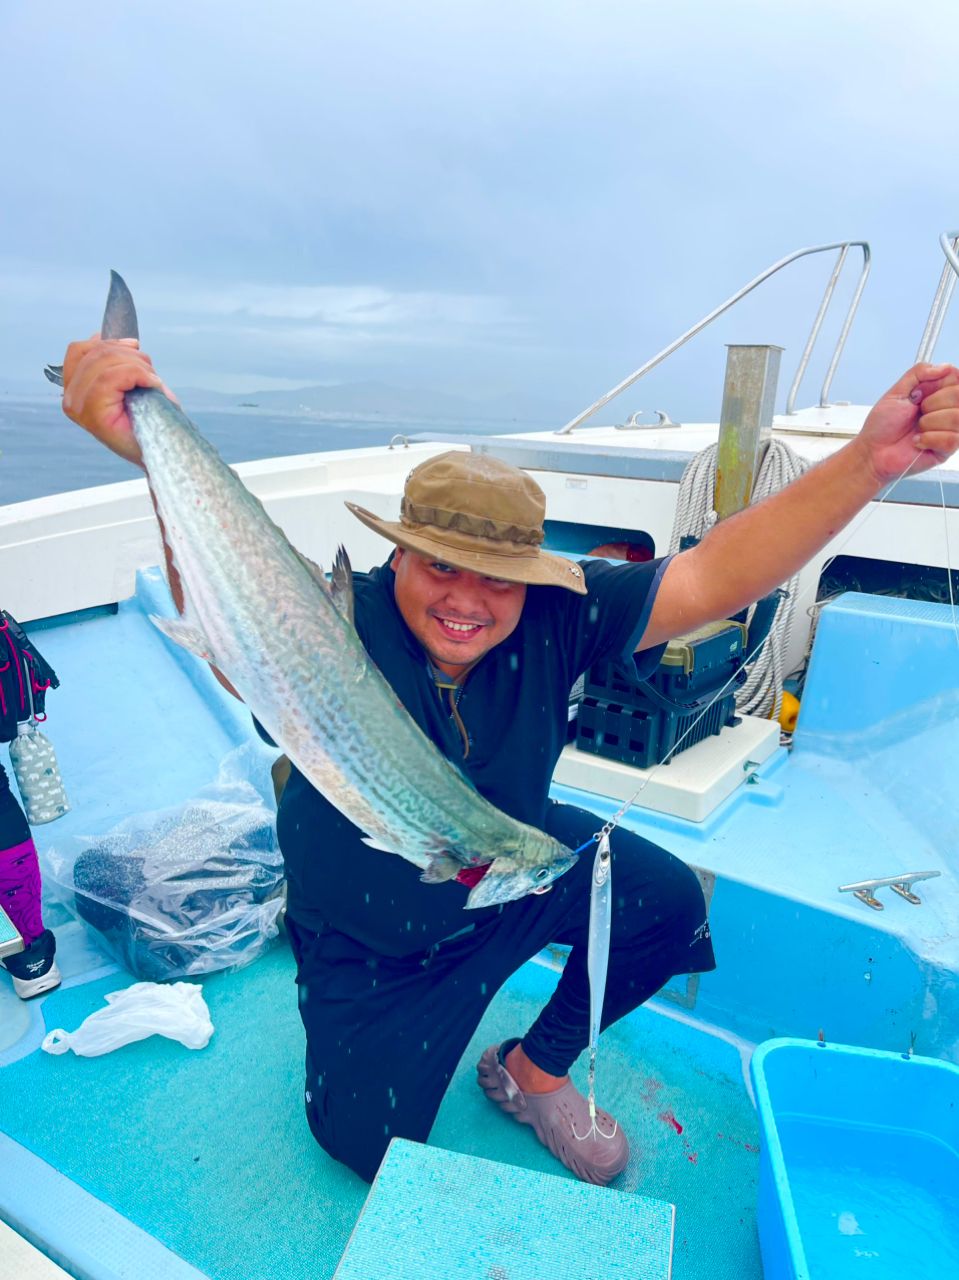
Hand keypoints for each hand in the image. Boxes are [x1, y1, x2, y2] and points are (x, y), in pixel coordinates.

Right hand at [61, 336, 176, 468]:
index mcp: (74, 390)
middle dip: (131, 356)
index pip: (78, 350)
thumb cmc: (149, 420)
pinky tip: (154, 386)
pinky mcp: (92, 414)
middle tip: (152, 374)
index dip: (108, 342)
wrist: (162, 452)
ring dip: (139, 366)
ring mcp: (78, 407)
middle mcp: (70, 399)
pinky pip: (114, 376)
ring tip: (154, 383)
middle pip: (96, 353)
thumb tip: (99, 335)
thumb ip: (111, 361)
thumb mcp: (128, 383)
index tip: (134, 347)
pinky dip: (140, 375)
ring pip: (106, 362)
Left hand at [857, 362, 958, 483]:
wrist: (872, 451)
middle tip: (918, 411)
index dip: (940, 383)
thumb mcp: (897, 392)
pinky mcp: (946, 449)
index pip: (956, 378)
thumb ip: (918, 373)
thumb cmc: (882, 425)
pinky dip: (929, 439)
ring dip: (929, 422)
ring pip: (957, 417)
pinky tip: (918, 441)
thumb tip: (945, 367)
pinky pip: (952, 439)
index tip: (922, 392)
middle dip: (932, 403)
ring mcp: (949, 429)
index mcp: (938, 393)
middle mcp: (947, 410)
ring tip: (916, 428)